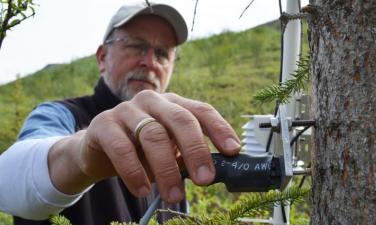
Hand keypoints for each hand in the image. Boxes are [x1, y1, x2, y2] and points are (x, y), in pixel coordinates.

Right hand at [57, 90, 240, 202]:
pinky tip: (143, 190)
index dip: (219, 129)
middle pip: (180, 119)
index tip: (233, 151)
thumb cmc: (139, 151)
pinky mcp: (103, 124)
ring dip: (167, 169)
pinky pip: (121, 148)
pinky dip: (135, 173)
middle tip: (206, 180)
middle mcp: (152, 101)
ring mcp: (126, 110)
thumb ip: (186, 156)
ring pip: (153, 135)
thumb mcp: (167, 151)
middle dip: (196, 150)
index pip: (201, 110)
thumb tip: (215, 173)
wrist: (96, 151)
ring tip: (175, 196)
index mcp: (172, 104)